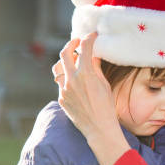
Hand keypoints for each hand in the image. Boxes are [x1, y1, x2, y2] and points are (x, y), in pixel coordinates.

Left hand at [55, 33, 129, 164]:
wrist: (99, 128)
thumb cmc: (106, 107)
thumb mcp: (104, 85)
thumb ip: (96, 68)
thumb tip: (93, 56)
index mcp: (85, 74)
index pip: (85, 48)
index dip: (89, 38)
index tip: (93, 36)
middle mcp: (72, 79)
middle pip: (65, 53)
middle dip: (71, 44)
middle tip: (78, 43)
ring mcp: (64, 89)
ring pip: (58, 68)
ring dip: (65, 62)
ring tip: (73, 61)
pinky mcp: (61, 98)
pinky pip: (61, 83)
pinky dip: (67, 78)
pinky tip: (76, 82)